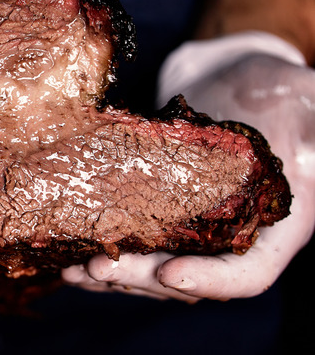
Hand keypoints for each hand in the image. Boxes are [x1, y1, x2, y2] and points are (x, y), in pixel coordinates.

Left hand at [63, 35, 314, 301]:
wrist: (227, 75)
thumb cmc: (272, 86)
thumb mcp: (303, 99)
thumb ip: (314, 127)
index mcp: (274, 226)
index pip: (247, 274)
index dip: (209, 280)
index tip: (168, 273)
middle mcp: (229, 238)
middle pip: (185, 278)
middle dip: (139, 279)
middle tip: (97, 268)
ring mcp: (190, 231)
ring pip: (149, 270)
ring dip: (111, 276)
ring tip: (71, 271)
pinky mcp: (156, 214)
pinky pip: (130, 247)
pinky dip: (99, 253)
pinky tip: (65, 256)